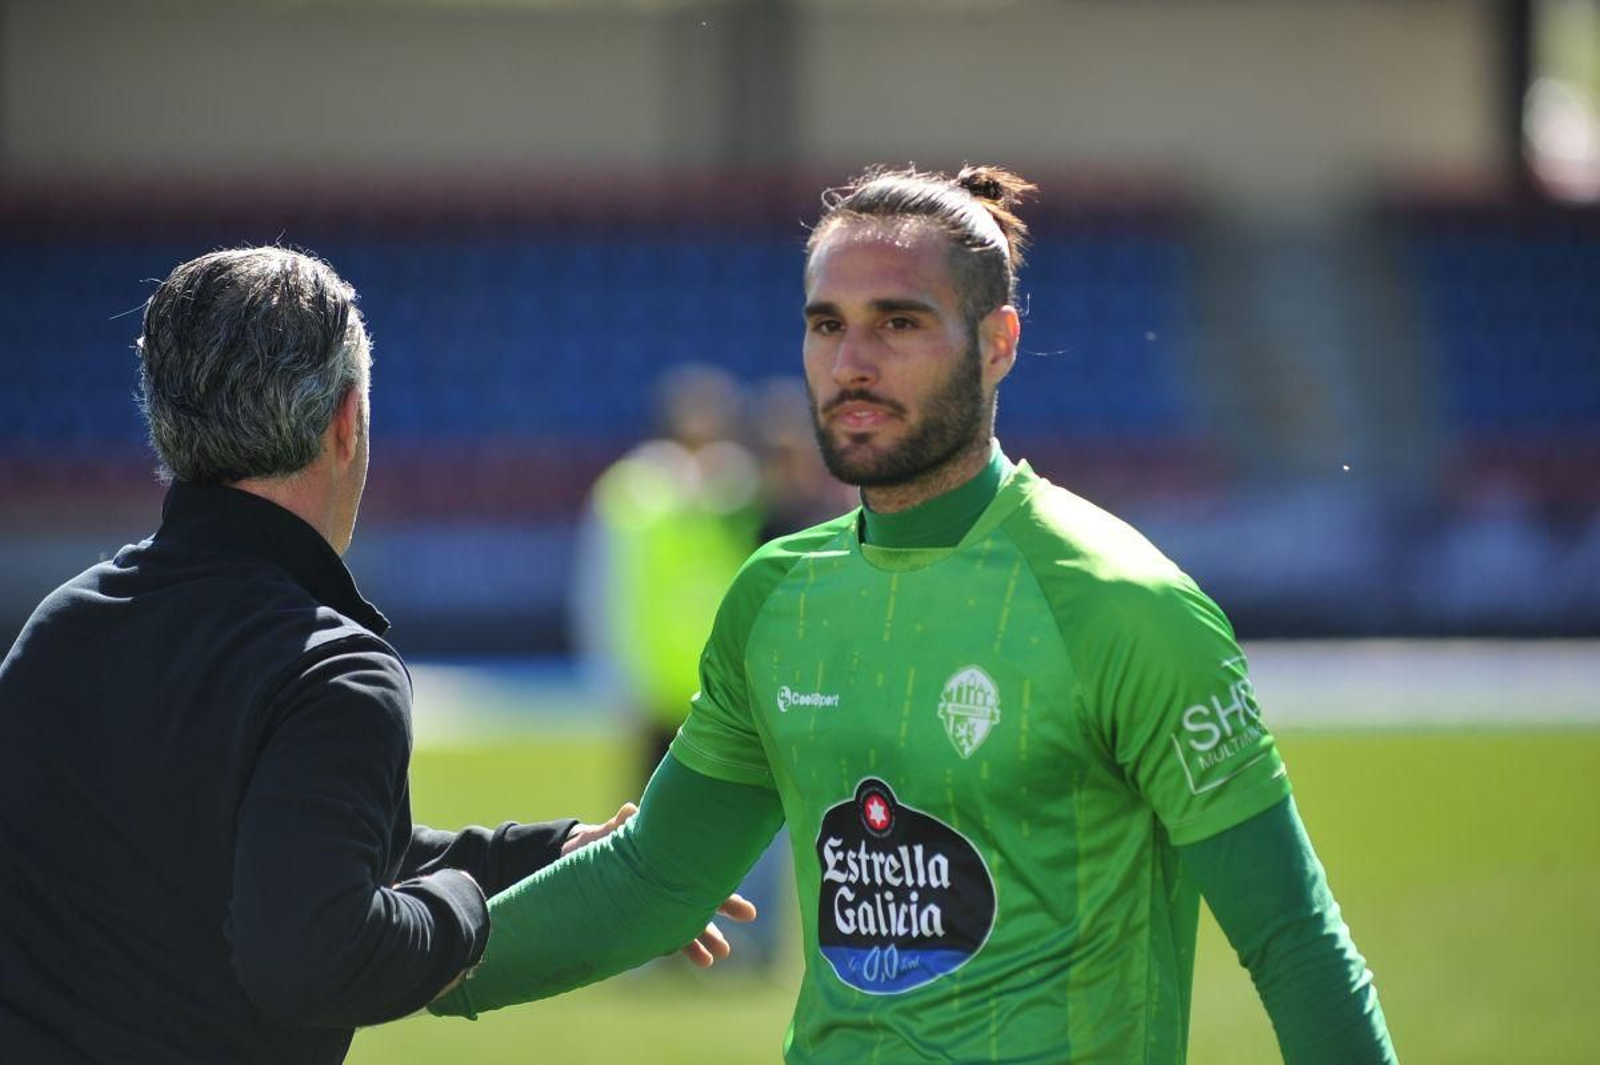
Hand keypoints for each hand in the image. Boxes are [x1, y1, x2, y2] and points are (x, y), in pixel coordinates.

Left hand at [560, 802, 758, 967]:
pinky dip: (682, 946)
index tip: (739, 880)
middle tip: (750, 914)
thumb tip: (629, 811)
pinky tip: (702, 961)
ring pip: (689, 920)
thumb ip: (619, 827)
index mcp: (667, 860)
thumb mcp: (608, 836)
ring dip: (705, 937)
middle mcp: (669, 882)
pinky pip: (668, 936)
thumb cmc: (598, 845)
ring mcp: (660, 903)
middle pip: (703, 894)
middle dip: (727, 906)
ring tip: (719, 956)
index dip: (720, 877)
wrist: (576, 864)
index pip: (700, 868)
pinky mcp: (646, 921)